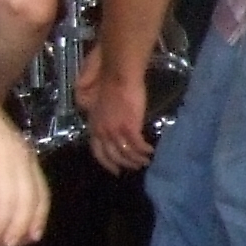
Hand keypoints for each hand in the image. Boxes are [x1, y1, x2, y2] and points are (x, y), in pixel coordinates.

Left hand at [79, 58, 154, 173]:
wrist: (118, 75)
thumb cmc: (107, 81)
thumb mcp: (96, 102)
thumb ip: (99, 114)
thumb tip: (102, 121)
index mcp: (94, 125)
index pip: (98, 151)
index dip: (106, 163)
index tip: (115, 170)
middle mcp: (102, 132)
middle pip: (113, 156)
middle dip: (124, 165)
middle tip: (134, 168)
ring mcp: (115, 131)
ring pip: (126, 153)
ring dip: (136, 160)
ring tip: (145, 162)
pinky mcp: (129, 128)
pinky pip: (138, 146)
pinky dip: (144, 151)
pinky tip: (151, 151)